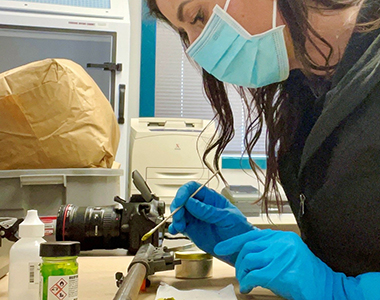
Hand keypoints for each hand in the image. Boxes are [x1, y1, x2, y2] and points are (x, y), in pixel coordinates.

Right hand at [168, 181, 253, 263]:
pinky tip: (174, 230)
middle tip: (179, 217)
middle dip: (177, 206)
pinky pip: (179, 225)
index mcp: (211, 199)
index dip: (184, 192)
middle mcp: (201, 206)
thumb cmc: (239, 229)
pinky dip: (174, 227)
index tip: (180, 201)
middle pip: (183, 199)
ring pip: (179, 212)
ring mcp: (196, 218)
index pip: (193, 188)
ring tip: (179, 226)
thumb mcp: (226, 218)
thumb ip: (208, 211)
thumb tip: (191, 202)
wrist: (240, 249)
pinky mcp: (192, 230)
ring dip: (175, 218)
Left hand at [214, 229, 379, 299]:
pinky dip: (246, 282)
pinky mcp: (280, 273)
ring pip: (248, 260)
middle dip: (238, 262)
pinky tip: (247, 288)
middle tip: (239, 274)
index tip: (221, 248)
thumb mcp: (286, 255)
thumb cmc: (305, 275)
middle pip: (247, 247)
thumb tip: (244, 255)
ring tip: (244, 282)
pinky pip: (253, 275)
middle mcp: (282, 243)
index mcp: (283, 236)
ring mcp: (281, 256)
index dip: (233, 242)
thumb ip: (268, 250)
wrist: (328, 289)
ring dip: (242, 273)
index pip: (252, 235)